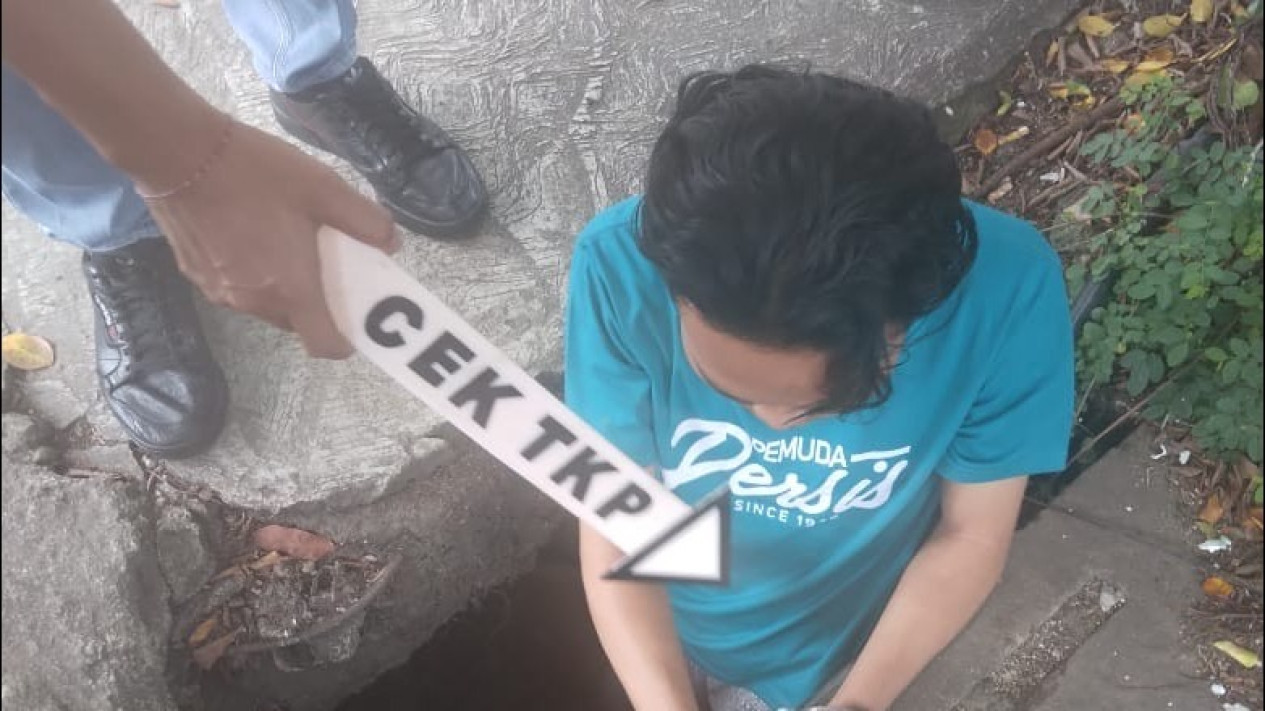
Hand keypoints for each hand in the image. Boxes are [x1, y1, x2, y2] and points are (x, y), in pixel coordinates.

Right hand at [140, 116, 399, 357]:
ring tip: (285, 241)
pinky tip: (249, 232)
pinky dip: (250, 272)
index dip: (344, 340)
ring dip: (281, 286)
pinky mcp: (193, 274)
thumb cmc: (257, 172)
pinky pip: (235, 286)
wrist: (178, 153)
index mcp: (291, 290)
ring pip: (264, 304)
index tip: (354, 317)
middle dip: (315, 303)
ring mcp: (219, 291)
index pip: (324, 346)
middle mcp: (254, 302)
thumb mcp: (324, 188)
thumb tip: (391, 244)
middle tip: (324, 263)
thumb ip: (364, 220)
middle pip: (296, 323)